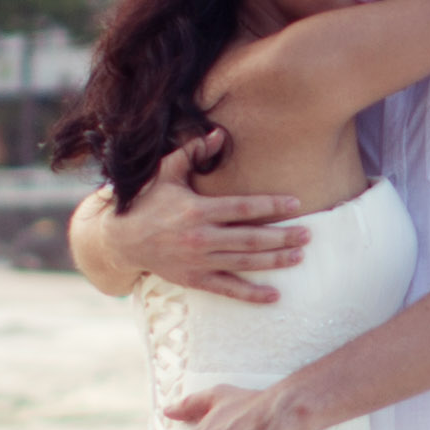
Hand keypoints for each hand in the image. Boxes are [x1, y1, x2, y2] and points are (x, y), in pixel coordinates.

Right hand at [119, 130, 309, 302]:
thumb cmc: (147, 202)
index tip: (296, 203)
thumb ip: (193, 152)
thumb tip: (219, 134)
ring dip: (275, 261)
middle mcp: (200, 237)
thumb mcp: (166, 173)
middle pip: (251, 239)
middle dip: (282, 237)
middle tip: (308, 234)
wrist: (121, 240)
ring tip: (299, 256)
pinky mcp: (194, 279)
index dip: (271, 206)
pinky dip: (251, 294)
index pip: (243, 208)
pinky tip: (274, 295)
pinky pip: (228, 289)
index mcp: (196, 210)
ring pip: (244, 263)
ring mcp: (198, 261)